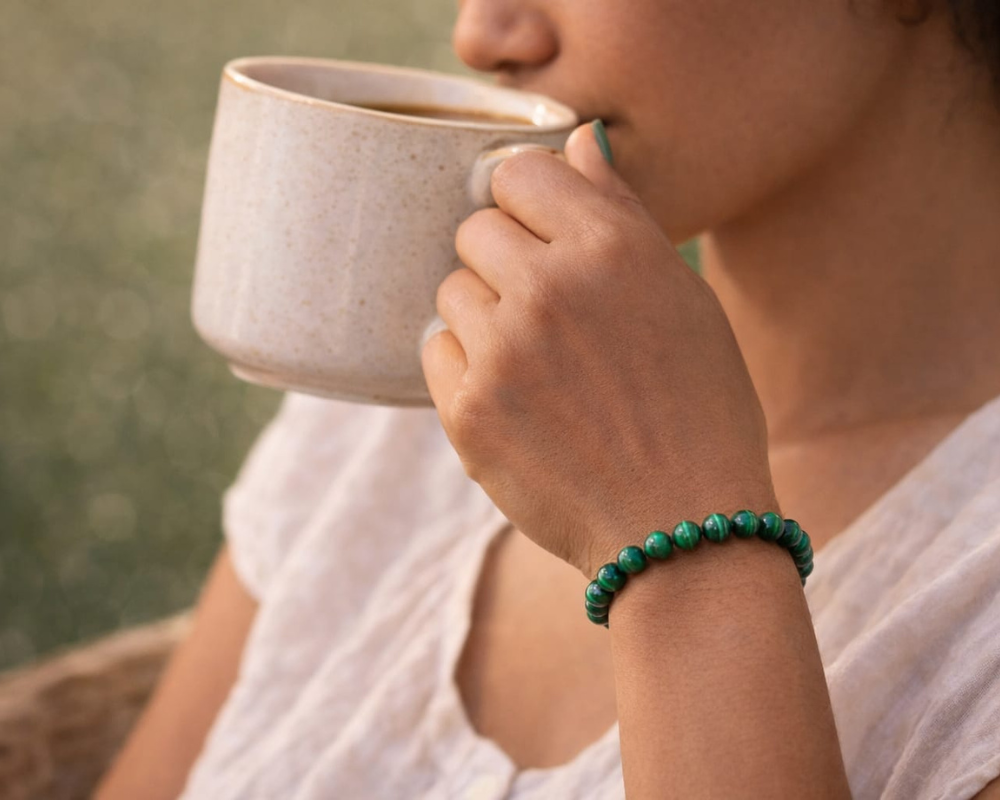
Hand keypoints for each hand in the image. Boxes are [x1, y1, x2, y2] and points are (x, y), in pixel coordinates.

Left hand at [421, 122, 777, 577]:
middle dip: (503, 261)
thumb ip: (620, 213)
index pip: (518, 171)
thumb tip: (579, 140)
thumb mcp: (684, 299)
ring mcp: (502, 351)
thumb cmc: (699, 410)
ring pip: (451, 291)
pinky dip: (466, 368)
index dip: (527, 202)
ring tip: (536, 365)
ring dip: (484, 317)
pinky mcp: (468, 411)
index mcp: (613, 249)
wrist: (682, 528)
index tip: (541, 235)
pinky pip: (435, 350)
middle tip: (546, 314)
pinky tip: (515, 400)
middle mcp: (551, 288)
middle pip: (474, 229)